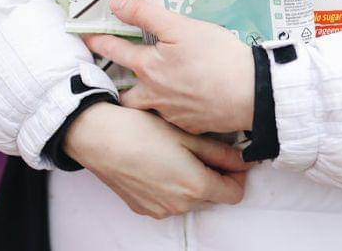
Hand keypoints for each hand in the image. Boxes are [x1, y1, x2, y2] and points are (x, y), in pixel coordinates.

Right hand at [63, 102, 249, 218]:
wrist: (97, 138)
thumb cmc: (140, 130)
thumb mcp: (186, 135)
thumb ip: (219, 152)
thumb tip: (244, 160)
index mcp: (195, 187)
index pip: (235, 193)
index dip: (237, 174)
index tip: (231, 157)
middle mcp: (179, 206)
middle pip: (213, 196)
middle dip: (214, 175)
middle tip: (201, 148)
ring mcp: (160, 210)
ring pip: (191, 199)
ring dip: (192, 181)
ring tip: (177, 153)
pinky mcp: (143, 208)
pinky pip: (169, 201)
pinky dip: (172, 186)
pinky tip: (159, 163)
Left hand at [82, 0, 254, 134]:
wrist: (251, 94)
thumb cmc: (218, 57)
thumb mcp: (181, 27)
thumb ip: (146, 14)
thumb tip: (116, 4)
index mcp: (149, 68)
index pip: (115, 52)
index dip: (98, 42)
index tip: (85, 38)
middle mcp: (154, 96)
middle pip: (126, 96)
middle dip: (120, 89)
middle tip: (119, 80)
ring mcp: (173, 115)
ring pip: (152, 108)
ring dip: (150, 100)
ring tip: (160, 89)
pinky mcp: (192, 126)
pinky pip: (176, 118)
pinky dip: (177, 108)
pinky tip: (189, 100)